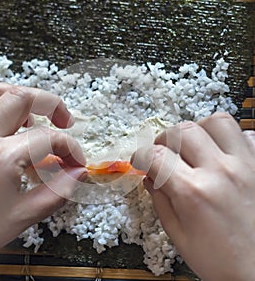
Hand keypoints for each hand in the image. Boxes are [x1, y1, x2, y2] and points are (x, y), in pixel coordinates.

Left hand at [0, 82, 86, 266]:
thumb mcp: (22, 217)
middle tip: (63, 120)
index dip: (70, 148)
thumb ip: (57, 192)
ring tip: (30, 115)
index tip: (75, 160)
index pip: (49, 138)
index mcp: (1, 157)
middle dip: (52, 104)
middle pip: (22, 97)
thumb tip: (78, 173)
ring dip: (17, 97)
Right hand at [132, 112, 254, 280]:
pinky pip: (247, 134)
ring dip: (198, 130)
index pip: (156, 156)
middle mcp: (221, 172)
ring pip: (217, 121)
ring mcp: (246, 165)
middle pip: (183, 131)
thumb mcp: (179, 236)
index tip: (140, 160)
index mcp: (194, 192)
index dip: (141, 156)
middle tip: (163, 153)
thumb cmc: (225, 263)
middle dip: (164, 140)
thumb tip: (150, 178)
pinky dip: (229, 139)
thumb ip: (161, 201)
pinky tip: (222, 154)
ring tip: (193, 146)